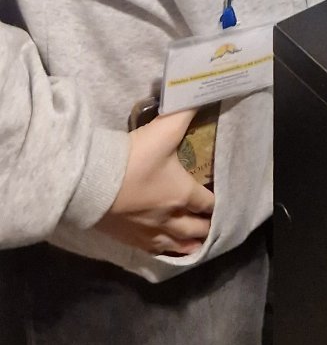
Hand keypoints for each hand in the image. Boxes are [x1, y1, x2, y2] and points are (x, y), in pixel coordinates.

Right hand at [96, 109, 214, 256]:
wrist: (91, 181)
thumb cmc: (132, 157)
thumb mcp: (163, 130)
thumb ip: (184, 111)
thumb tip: (200, 92)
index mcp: (184, 193)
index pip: (209, 203)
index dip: (216, 202)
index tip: (218, 199)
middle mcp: (172, 218)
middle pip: (198, 229)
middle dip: (207, 225)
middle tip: (210, 221)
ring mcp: (151, 233)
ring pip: (180, 245)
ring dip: (191, 242)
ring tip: (197, 241)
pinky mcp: (131, 240)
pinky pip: (157, 252)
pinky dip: (169, 251)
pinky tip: (169, 249)